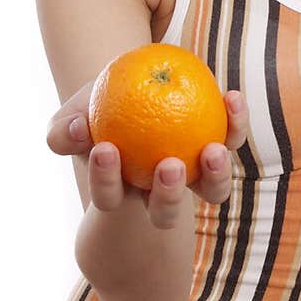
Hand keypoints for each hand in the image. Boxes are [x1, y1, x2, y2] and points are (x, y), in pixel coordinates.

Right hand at [46, 80, 248, 228]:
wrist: (131, 87)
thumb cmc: (95, 108)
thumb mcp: (72, 116)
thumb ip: (64, 130)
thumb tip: (76, 130)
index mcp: (119, 191)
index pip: (109, 198)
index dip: (106, 180)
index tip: (104, 149)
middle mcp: (158, 193)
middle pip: (166, 213)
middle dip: (169, 197)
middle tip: (169, 165)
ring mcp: (192, 176)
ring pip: (211, 191)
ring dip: (216, 175)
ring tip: (212, 149)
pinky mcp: (219, 149)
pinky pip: (231, 140)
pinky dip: (235, 122)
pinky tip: (232, 97)